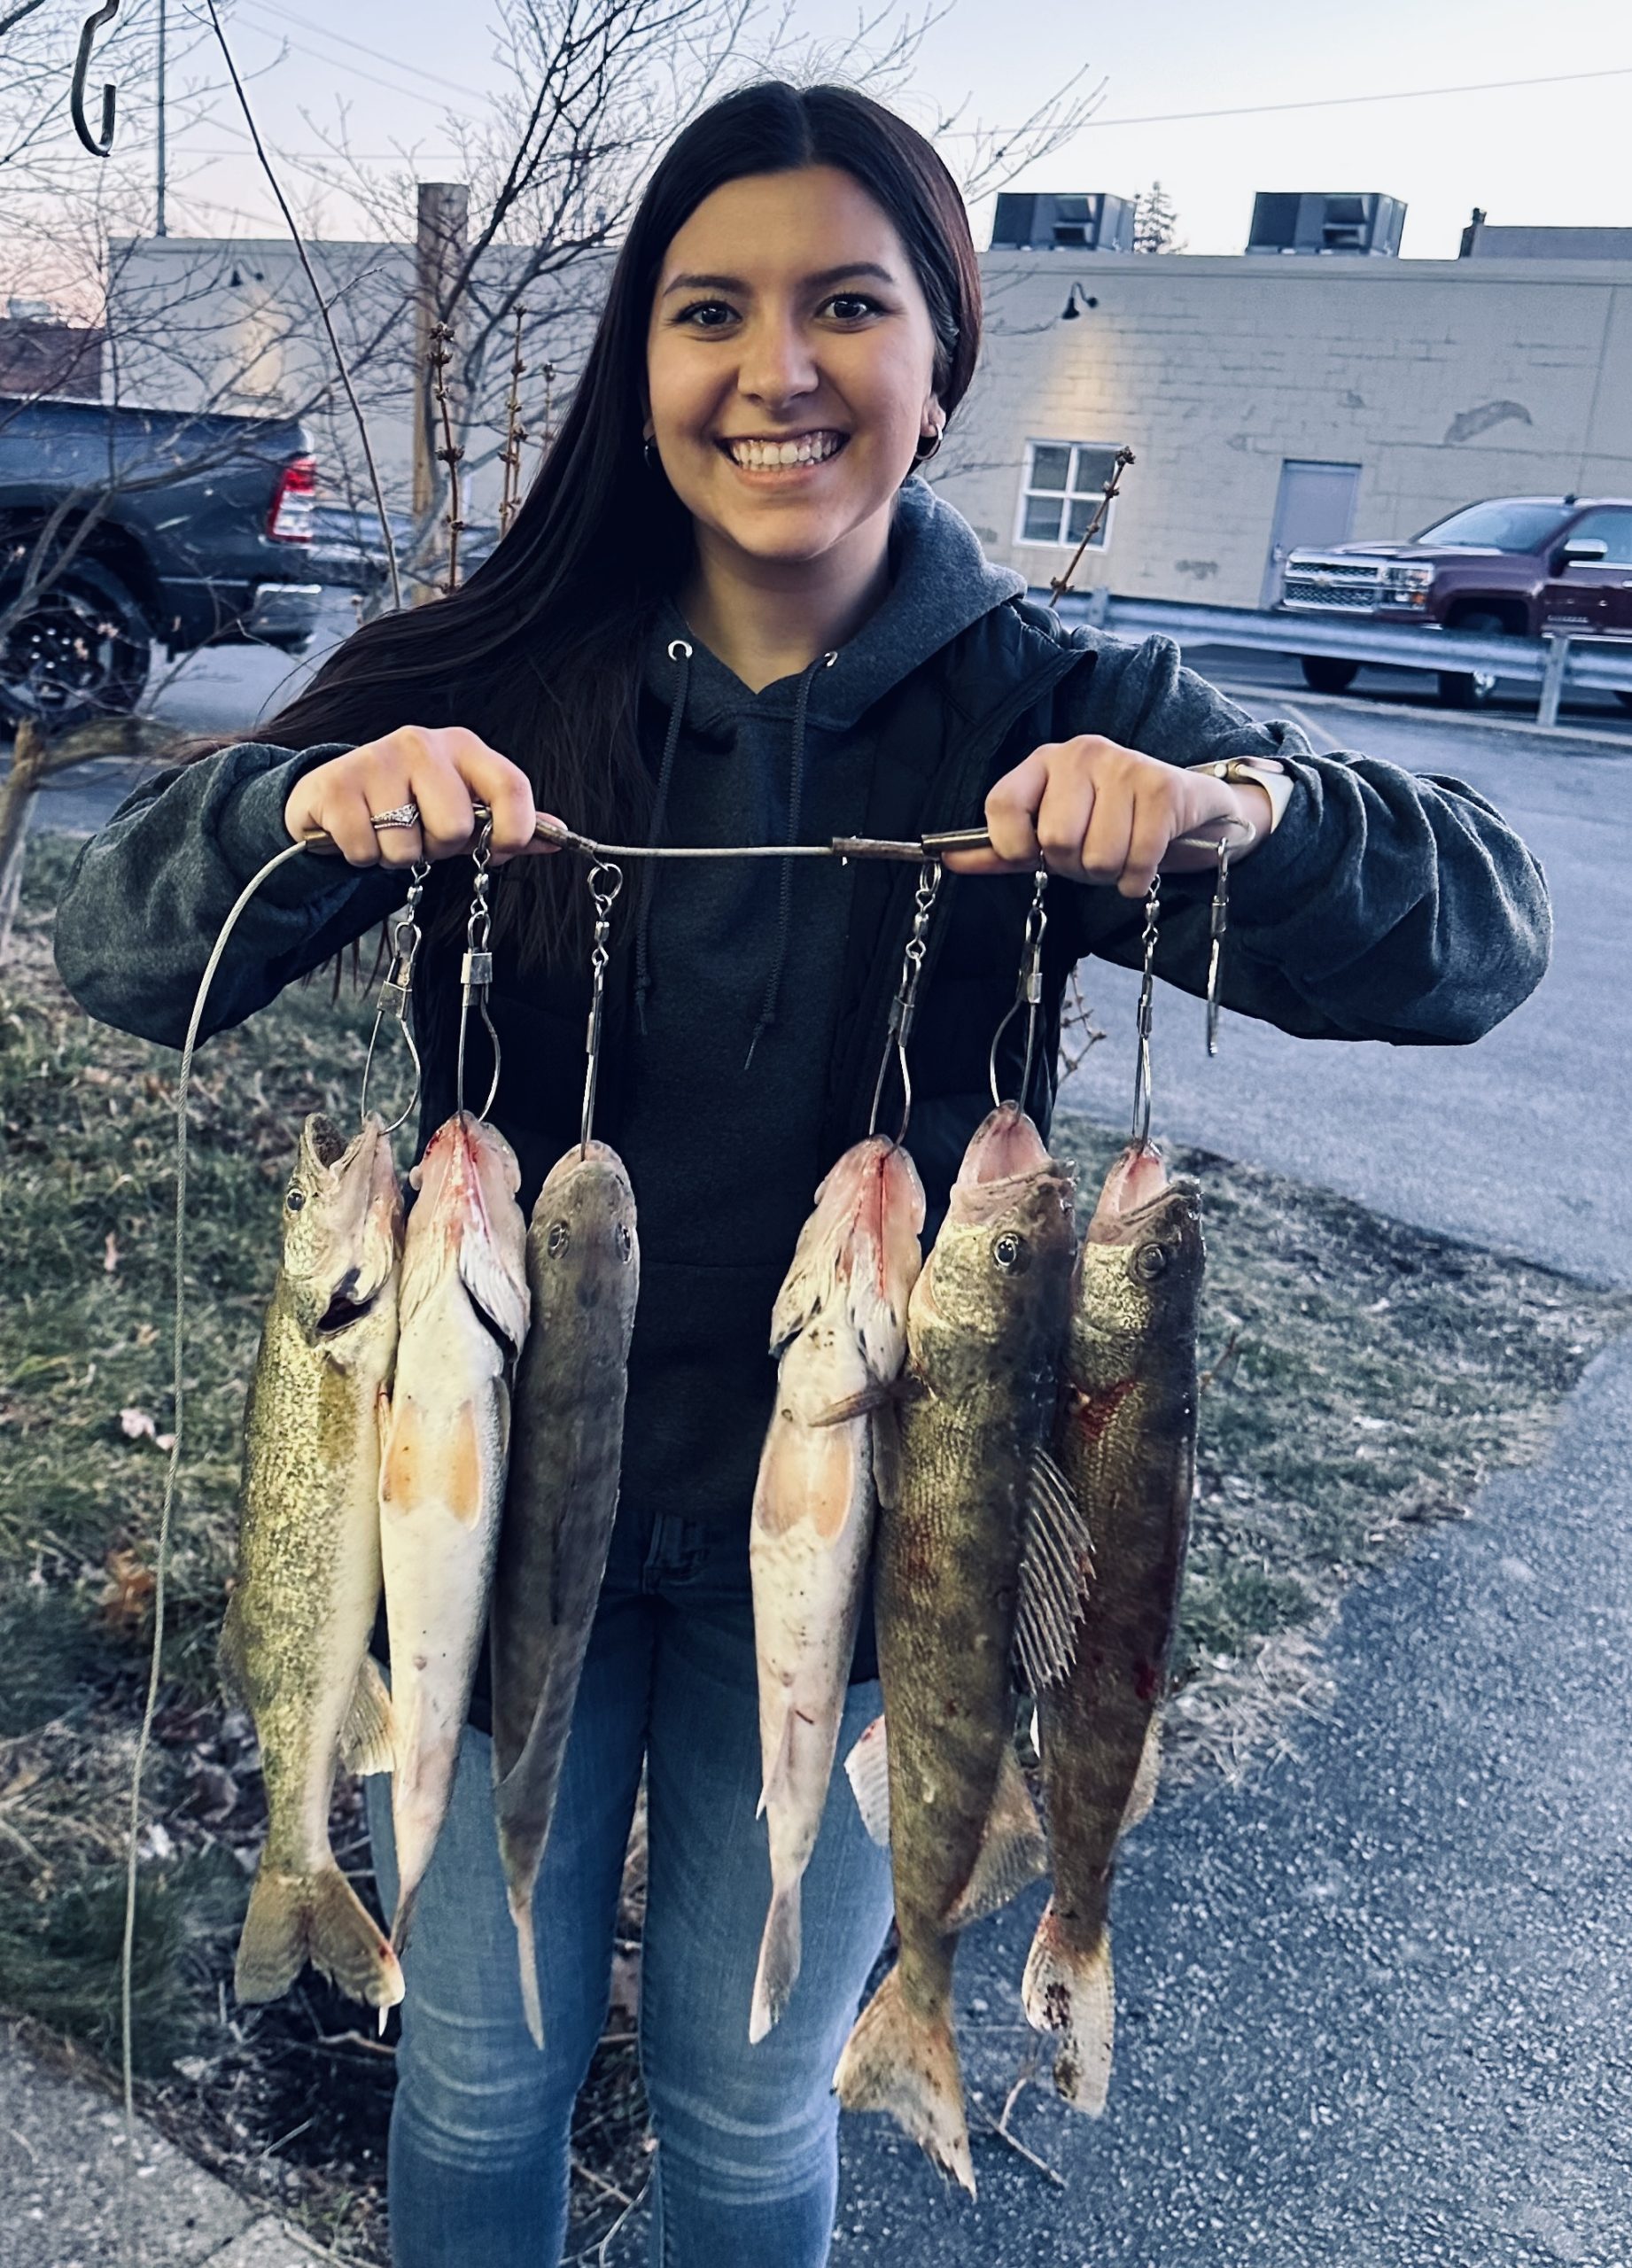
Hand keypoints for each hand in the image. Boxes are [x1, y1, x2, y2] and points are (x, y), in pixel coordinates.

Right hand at [282, 726, 559, 868]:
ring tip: (385, 832)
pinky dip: (361, 856)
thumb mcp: (465, 811)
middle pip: (455, 828)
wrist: (335, 794)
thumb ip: (511, 823)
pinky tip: (357, 832)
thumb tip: (559, 835)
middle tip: (421, 834)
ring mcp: (376, 760)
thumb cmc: (410, 805)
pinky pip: (365, 850)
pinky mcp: (336, 785)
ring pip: (407, 846)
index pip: (511, 787)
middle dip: (438, 848)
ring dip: (396, 855)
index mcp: (463, 748)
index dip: (515, 830)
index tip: (500, 848)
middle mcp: (422, 743)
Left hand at [944, 735, 1268, 896]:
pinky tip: (1144, 862)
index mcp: (1043, 761)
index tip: (1031, 855)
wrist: (1187, 810)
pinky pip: (1137, 860)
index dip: (1012, 846)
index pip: (1001, 806)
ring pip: (1098, 856)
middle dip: (1074, 866)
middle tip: (1091, 853)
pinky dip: (1138, 878)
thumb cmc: (1110, 823)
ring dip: (1110, 874)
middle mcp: (1081, 753)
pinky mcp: (1163, 787)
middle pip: (1055, 840)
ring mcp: (1124, 765)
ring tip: (1121, 852)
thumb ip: (1000, 849)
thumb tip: (947, 859)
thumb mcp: (1048, 835)